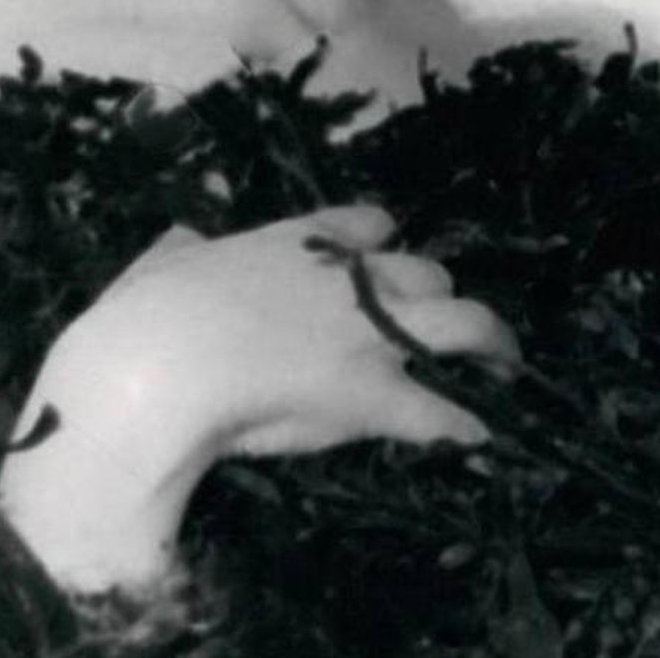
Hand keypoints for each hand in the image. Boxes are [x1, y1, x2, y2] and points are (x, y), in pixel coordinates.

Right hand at [0, 205, 516, 594]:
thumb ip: (182, 250)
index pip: (366, 224)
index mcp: (299, 242)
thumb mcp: (164, 263)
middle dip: (437, 294)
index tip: (379, 254)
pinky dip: (461, 425)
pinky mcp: (374, 395)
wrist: (162, 363)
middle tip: (448, 319)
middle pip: (425, 272)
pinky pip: (438, 411)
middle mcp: (349, 279)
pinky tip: (479, 435)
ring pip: (462, 323)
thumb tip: (181, 240)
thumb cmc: (151, 313)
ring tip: (509, 363)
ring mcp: (370, 334)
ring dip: (491, 343)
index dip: (378, 242)